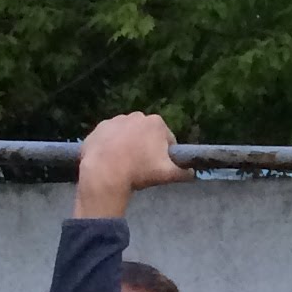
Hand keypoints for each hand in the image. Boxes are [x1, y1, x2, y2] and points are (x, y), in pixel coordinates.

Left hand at [72, 112, 187, 219]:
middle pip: (146, 134)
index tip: (159, 166)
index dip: (165, 154)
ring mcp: (115, 120)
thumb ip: (184, 172)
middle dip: (146, 146)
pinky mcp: (98, 129)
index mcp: (156, 123)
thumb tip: (193, 173)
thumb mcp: (168, 174)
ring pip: (127, 134)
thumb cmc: (140, 171)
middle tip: (142, 166)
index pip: (167, 139)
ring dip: (128, 145)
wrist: (104, 174)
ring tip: (124, 164)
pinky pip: (109, 137)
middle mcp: (136, 116)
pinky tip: (110, 160)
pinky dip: (111, 146)